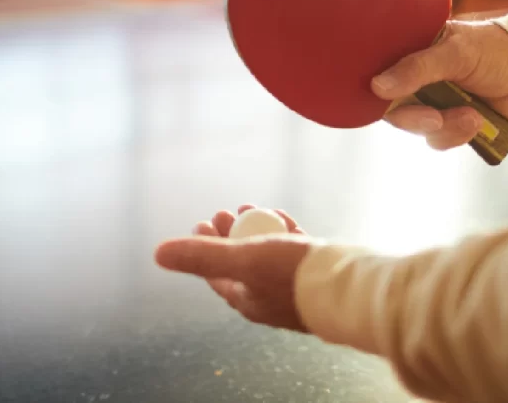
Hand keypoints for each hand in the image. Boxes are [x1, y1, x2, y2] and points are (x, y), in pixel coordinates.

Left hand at [154, 205, 312, 331]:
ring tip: (252, 208)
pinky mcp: (315, 275)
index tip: (202, 222)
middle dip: (230, 234)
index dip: (203, 248)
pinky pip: (292, 252)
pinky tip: (282, 217)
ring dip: (256, 230)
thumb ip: (202, 256)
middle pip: (240, 262)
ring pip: (266, 254)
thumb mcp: (243, 259)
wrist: (349, 288)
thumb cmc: (293, 276)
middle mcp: (268, 297)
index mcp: (247, 300)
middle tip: (227, 211)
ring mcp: (293, 287)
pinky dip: (283, 232)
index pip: (215, 273)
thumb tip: (158, 254)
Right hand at [371, 20, 507, 149]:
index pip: (379, 76)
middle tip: (436, 117)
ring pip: (417, 129)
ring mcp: (431, 101)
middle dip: (417, 119)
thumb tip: (378, 86)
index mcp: (410, 52)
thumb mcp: (456, 52)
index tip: (389, 102)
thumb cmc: (494, 48)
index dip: (378, 94)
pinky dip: (457, 135)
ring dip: (445, 128)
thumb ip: (417, 68)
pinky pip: (438, 139)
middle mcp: (414, 79)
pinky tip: (477, 121)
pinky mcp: (448, 121)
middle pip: (394, 110)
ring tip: (472, 116)